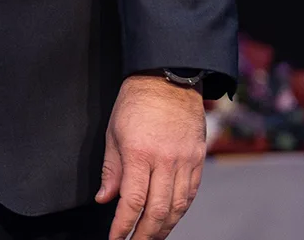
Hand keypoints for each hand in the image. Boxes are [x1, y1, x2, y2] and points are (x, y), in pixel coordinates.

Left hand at [96, 74, 207, 239]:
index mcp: (139, 153)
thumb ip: (111, 169)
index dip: (123, 225)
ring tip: (152, 236)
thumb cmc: (135, 103)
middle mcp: (165, 161)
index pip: (133, 201)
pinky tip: (170, 218)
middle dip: (145, 233)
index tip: (116, 238)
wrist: (167, 79)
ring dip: (165, 227)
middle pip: (158, 210)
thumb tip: (105, 198)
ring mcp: (185, 161)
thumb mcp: (113, 133)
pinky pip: (191, 193)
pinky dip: (180, 210)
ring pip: (178, 206)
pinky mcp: (198, 159)